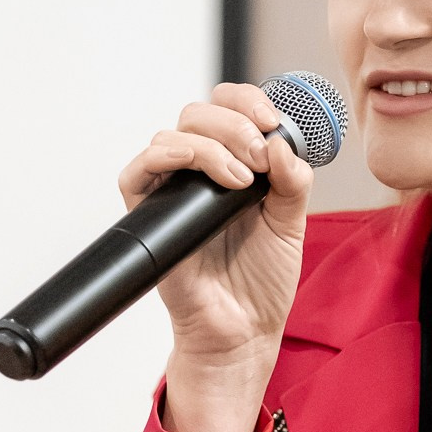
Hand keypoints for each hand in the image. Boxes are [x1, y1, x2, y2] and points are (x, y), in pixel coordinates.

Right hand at [117, 84, 312, 431]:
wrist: (244, 330)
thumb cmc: (262, 280)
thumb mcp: (291, 221)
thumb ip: (292, 180)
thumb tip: (282, 143)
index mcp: (233, 163)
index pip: (228, 107)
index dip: (248, 101)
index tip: (274, 121)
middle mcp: (198, 171)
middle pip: (198, 112)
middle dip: (235, 123)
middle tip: (260, 156)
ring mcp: (171, 191)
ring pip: (172, 134)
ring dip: (213, 144)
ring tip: (243, 179)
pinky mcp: (148, 215)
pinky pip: (139, 171)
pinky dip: (170, 158)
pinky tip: (211, 176)